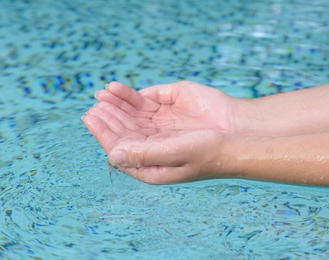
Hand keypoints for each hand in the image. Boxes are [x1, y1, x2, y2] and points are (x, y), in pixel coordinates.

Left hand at [82, 81, 235, 183]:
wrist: (237, 133)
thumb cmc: (209, 151)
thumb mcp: (175, 154)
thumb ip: (143, 154)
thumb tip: (112, 155)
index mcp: (151, 164)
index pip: (121, 149)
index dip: (104, 133)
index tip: (91, 118)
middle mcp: (152, 144)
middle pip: (123, 130)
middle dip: (108, 118)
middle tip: (95, 106)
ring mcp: (160, 124)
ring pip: (131, 115)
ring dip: (116, 105)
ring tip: (101, 95)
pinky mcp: (169, 106)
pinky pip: (144, 101)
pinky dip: (129, 95)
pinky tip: (116, 89)